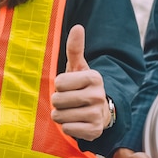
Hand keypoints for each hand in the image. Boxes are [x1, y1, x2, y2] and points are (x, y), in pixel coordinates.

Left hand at [51, 24, 110, 140]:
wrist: (101, 112)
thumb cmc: (83, 87)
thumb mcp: (79, 68)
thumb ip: (75, 49)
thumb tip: (78, 27)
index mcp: (94, 77)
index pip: (59, 82)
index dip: (60, 86)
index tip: (71, 87)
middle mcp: (98, 95)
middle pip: (57, 100)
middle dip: (58, 102)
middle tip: (70, 101)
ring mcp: (97, 114)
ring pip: (60, 116)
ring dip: (62, 115)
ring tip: (72, 112)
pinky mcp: (95, 131)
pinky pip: (67, 129)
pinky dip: (68, 127)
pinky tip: (77, 122)